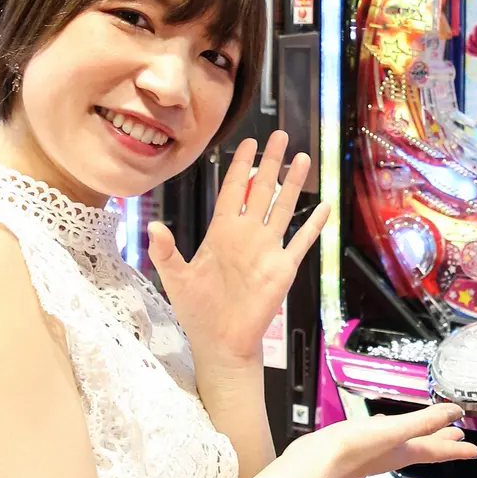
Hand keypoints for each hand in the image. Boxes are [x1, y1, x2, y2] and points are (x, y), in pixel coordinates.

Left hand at [148, 131, 329, 370]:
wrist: (221, 341)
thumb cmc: (197, 311)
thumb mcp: (175, 277)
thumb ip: (165, 251)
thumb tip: (153, 226)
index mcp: (221, 232)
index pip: (233, 190)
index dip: (240, 167)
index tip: (247, 144)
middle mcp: (246, 235)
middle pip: (261, 190)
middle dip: (271, 162)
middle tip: (280, 135)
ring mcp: (267, 250)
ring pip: (282, 208)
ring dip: (294, 184)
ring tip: (304, 158)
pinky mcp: (282, 268)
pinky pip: (301, 241)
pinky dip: (313, 225)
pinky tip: (323, 207)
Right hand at [296, 403, 476, 477]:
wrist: (316, 462)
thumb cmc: (355, 447)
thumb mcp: (395, 430)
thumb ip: (425, 421)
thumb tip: (456, 413)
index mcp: (405, 452)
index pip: (438, 451)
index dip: (458, 450)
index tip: (475, 452)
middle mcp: (393, 455)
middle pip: (425, 448)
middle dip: (443, 442)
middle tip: (459, 438)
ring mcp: (376, 453)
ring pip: (406, 443)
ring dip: (422, 436)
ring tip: (430, 429)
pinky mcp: (358, 447)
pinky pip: (385, 437)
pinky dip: (393, 430)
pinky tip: (385, 423)